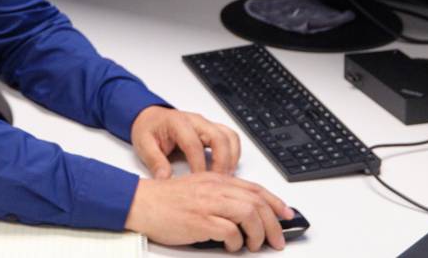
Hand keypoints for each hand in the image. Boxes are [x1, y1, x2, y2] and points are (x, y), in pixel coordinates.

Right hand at [124, 173, 292, 250]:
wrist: (141, 202)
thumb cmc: (166, 199)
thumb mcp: (198, 188)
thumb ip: (220, 195)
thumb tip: (245, 212)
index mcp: (216, 179)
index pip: (255, 188)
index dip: (275, 202)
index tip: (286, 214)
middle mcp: (215, 188)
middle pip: (257, 202)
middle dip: (273, 224)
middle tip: (276, 240)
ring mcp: (208, 203)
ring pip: (249, 213)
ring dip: (258, 233)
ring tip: (254, 245)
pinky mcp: (200, 220)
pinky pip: (230, 231)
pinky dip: (237, 242)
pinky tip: (232, 247)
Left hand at [130, 106, 240, 176]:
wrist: (150, 117)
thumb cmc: (148, 129)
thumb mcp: (143, 144)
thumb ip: (154, 161)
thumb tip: (165, 179)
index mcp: (177, 122)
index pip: (193, 144)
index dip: (198, 164)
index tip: (198, 181)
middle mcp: (196, 121)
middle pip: (219, 138)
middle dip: (221, 162)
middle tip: (218, 183)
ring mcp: (206, 124)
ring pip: (229, 136)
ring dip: (231, 158)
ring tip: (225, 178)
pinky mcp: (212, 130)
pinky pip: (230, 138)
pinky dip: (233, 153)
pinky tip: (227, 169)